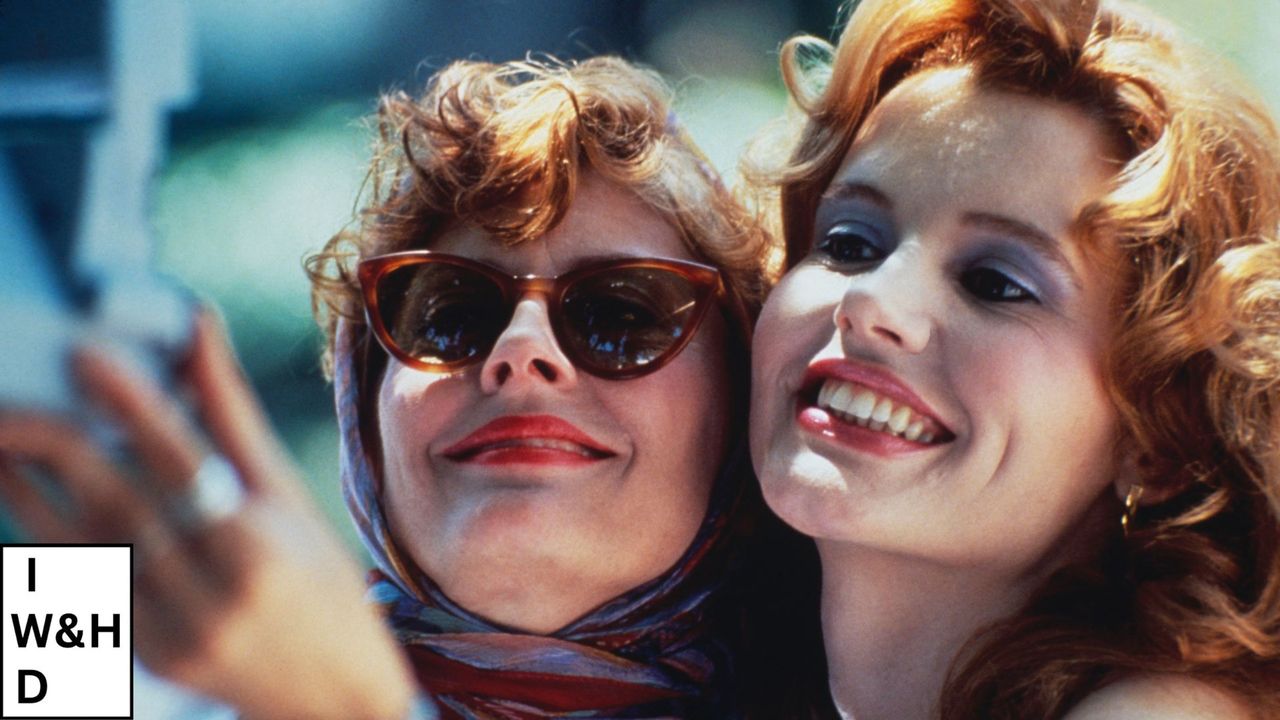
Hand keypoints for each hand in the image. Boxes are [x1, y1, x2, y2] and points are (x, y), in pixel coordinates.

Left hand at [0, 312, 415, 719]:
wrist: (334, 696)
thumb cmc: (322, 582)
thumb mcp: (290, 497)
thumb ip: (232, 416)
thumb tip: (199, 327)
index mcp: (259, 546)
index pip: (183, 462)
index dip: (132, 404)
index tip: (83, 352)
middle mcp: (211, 593)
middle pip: (117, 504)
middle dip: (53, 444)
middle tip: (9, 396)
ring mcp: (171, 634)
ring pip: (82, 549)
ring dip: (27, 491)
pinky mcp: (144, 657)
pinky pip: (84, 587)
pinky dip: (48, 538)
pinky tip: (22, 497)